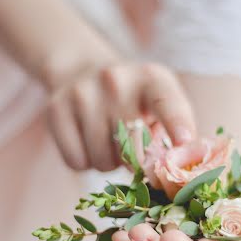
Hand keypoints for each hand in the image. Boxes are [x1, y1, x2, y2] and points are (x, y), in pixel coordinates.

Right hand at [46, 62, 195, 170]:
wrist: (83, 72)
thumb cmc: (135, 101)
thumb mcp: (161, 106)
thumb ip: (174, 134)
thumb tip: (176, 167)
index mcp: (151, 78)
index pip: (167, 102)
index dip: (176, 123)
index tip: (184, 142)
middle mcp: (115, 80)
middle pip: (132, 147)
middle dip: (137, 163)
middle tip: (135, 152)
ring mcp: (82, 93)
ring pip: (102, 160)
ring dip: (109, 163)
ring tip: (109, 141)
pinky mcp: (56, 110)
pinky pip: (76, 162)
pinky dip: (84, 162)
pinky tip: (88, 141)